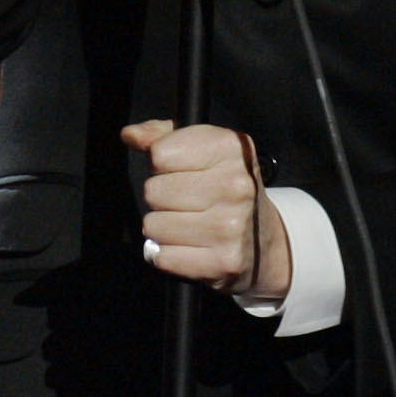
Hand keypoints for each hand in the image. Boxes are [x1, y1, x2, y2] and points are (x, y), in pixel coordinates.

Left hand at [122, 119, 290, 298]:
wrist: (265, 240)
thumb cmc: (226, 188)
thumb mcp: (203, 149)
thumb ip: (162, 135)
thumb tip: (130, 135)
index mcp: (231, 149)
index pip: (159, 153)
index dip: (160, 164)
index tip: (179, 170)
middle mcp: (236, 186)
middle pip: (153, 191)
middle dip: (161, 197)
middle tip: (187, 201)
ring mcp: (231, 226)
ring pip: (153, 225)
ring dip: (163, 228)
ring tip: (190, 224)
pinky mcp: (224, 261)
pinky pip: (162, 256)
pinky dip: (169, 254)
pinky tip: (192, 245)